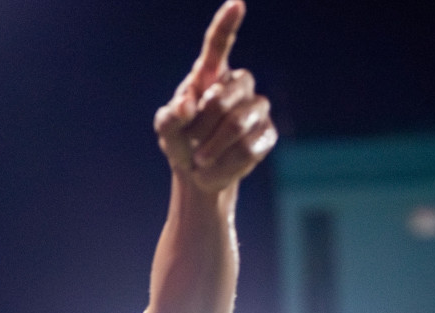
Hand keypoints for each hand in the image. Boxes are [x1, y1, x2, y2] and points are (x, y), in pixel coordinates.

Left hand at [154, 0, 275, 192]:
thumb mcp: (167, 130)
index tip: (237, 4)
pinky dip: (226, 162)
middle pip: (225, 96)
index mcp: (210, 75)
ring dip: (212, 146)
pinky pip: (249, 147)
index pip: (218, 45)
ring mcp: (257, 108)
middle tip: (189, 141)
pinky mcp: (267, 134)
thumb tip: (185, 106)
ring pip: (239, 122)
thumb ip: (169, 118)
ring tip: (199, 158)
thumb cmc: (181, 142)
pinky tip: (217, 165)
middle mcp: (238, 85)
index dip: (227, 25)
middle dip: (202, 124)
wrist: (199, 173)